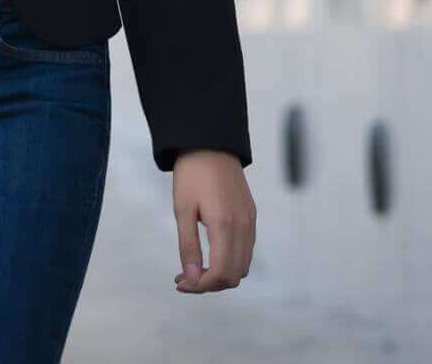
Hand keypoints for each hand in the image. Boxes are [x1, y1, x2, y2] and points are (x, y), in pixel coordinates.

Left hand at [171, 149, 253, 291]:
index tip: (180, 283)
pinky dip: (230, 261)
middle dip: (209, 283)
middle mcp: (244, 227)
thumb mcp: (182, 209)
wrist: (210, 144)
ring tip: (193, 268)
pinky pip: (245, 251)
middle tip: (183, 278)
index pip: (222, 273)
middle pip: (234, 276)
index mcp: (225, 225)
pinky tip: (209, 255)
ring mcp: (250, 222)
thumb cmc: (192, 174)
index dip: (201, 285)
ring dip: (220, 274)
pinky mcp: (251, 217)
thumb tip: (192, 278)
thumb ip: (188, 246)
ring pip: (242, 266)